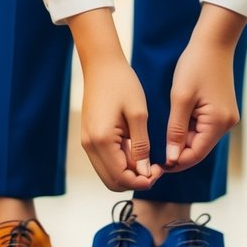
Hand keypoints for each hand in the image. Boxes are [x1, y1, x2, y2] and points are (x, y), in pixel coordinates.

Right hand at [69, 9, 162, 191]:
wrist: (102, 64)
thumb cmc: (122, 84)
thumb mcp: (139, 115)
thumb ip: (141, 147)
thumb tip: (145, 173)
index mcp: (101, 140)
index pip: (121, 178)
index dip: (142, 181)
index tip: (159, 171)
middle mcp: (89, 145)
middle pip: (112, 182)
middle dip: (135, 181)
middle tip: (155, 168)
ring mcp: (87, 142)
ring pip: (108, 174)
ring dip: (128, 173)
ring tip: (148, 159)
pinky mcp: (89, 137)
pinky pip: (105, 161)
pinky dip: (121, 163)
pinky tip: (136, 150)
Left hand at [165, 5, 246, 171]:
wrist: (213, 42)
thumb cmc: (195, 65)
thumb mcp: (180, 98)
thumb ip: (175, 131)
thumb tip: (172, 159)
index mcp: (218, 122)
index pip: (195, 155)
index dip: (174, 162)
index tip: (154, 164)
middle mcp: (226, 124)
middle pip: (198, 150)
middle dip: (177, 154)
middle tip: (153, 155)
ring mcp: (226, 118)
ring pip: (200, 140)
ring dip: (181, 142)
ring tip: (159, 142)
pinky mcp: (221, 111)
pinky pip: (203, 128)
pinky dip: (188, 130)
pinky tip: (172, 128)